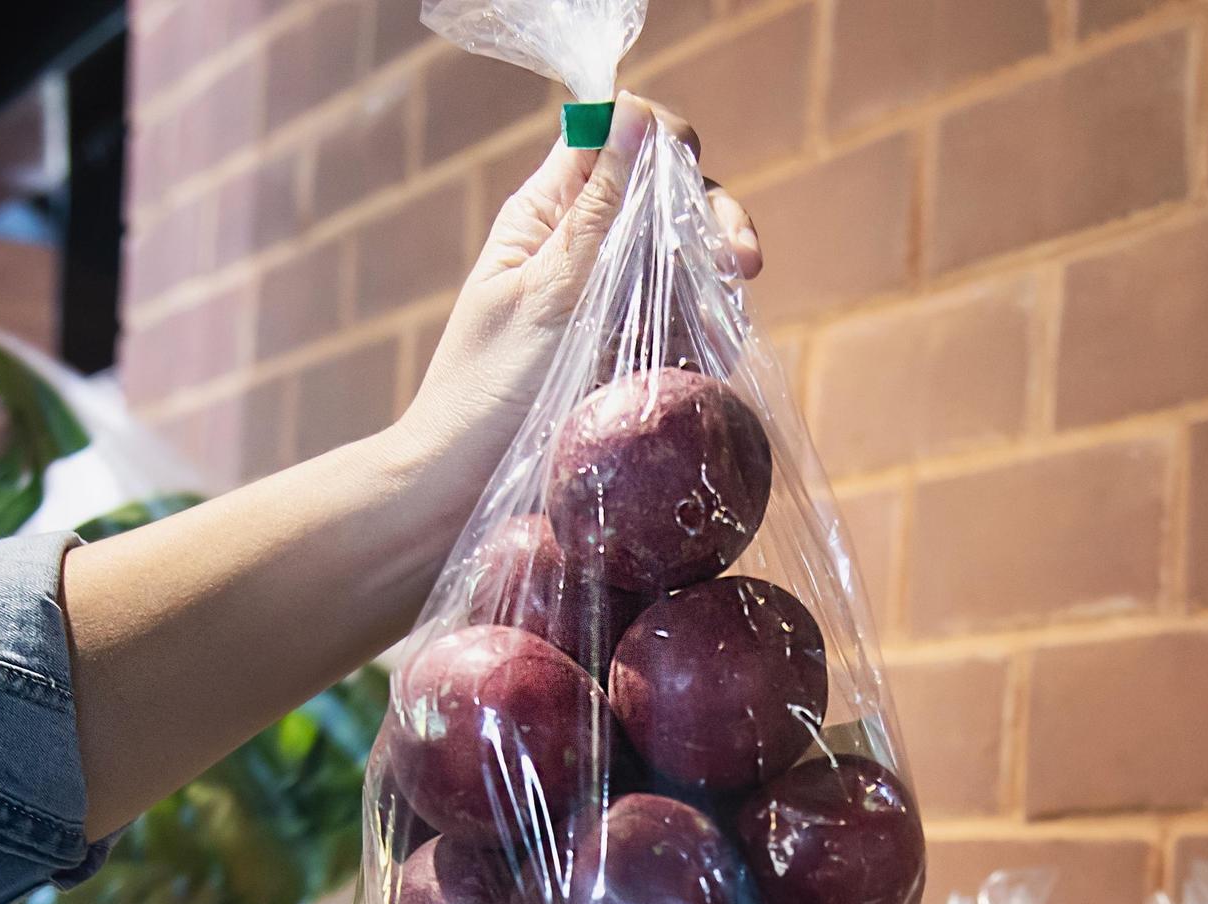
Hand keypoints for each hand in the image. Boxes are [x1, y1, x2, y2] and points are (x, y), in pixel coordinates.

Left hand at [401, 95, 761, 496]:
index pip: (613, 134)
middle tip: (743, 262)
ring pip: (688, 255)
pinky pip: (690, 317)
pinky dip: (714, 326)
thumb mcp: (544, 294)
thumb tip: (635, 116)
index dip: (659, 136)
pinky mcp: (636, 348)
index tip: (689, 169)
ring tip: (735, 307)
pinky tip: (722, 348)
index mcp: (546, 213)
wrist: (464, 484)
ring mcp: (614, 297)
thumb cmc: (486, 390)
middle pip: (668, 193)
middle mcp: (584, 244)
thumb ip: (594, 212)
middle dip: (713, 215)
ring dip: (720, 273)